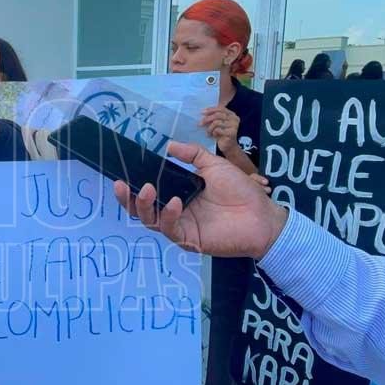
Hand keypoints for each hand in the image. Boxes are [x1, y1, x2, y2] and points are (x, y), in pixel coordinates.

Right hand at [113, 142, 287, 259]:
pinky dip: (169, 216)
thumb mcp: (214, 166)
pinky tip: (174, 203)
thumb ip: (192, 155)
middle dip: (129, 199)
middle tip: (122, 184)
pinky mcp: (189, 239)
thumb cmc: (240, 191)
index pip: (149, 193)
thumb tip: (168, 145)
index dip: (134, 186)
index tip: (123, 173)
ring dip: (144, 206)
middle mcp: (175, 212)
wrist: (262, 214)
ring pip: (151, 221)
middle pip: (143, 209)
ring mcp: (181, 226)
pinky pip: (171, 229)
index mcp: (178, 194)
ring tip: (146, 190)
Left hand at [200, 106, 240, 154]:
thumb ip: (213, 117)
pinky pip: (218, 130)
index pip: (220, 108)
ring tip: (208, 133)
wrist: (228, 147)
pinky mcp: (232, 133)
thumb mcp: (217, 124)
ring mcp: (234, 125)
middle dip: (207, 119)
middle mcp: (234, 118)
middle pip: (218, 115)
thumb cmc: (221, 134)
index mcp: (231, 114)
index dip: (211, 110)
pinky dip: (213, 133)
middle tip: (200, 124)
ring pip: (217, 122)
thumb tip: (202, 113)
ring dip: (209, 128)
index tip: (202, 112)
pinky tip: (212, 136)